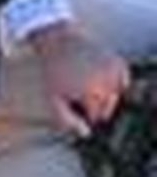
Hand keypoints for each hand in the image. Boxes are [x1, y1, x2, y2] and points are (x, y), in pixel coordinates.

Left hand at [28, 23, 129, 137]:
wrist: (60, 42)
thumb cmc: (54, 72)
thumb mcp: (54, 100)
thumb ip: (67, 120)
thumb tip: (85, 134)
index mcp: (89, 92)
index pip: (96, 115)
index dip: (88, 118)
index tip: (81, 115)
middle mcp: (105, 82)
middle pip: (108, 106)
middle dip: (98, 109)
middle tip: (86, 106)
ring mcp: (113, 70)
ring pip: (117, 94)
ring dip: (107, 98)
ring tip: (91, 94)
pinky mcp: (117, 61)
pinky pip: (123, 80)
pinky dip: (116, 85)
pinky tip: (103, 84)